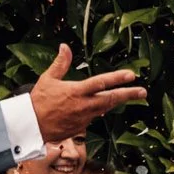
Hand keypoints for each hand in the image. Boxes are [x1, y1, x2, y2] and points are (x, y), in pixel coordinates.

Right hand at [28, 44, 145, 141]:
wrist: (30, 126)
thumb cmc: (38, 101)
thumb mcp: (48, 79)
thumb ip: (60, 63)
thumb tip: (65, 46)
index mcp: (76, 91)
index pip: (101, 83)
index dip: (117, 78)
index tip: (131, 75)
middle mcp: (83, 105)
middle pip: (110, 99)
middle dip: (128, 94)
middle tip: (143, 92)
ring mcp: (84, 117)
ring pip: (106, 108)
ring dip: (118, 101)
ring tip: (133, 95)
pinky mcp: (81, 127)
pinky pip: (95, 116)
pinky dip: (101, 110)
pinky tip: (106, 106)